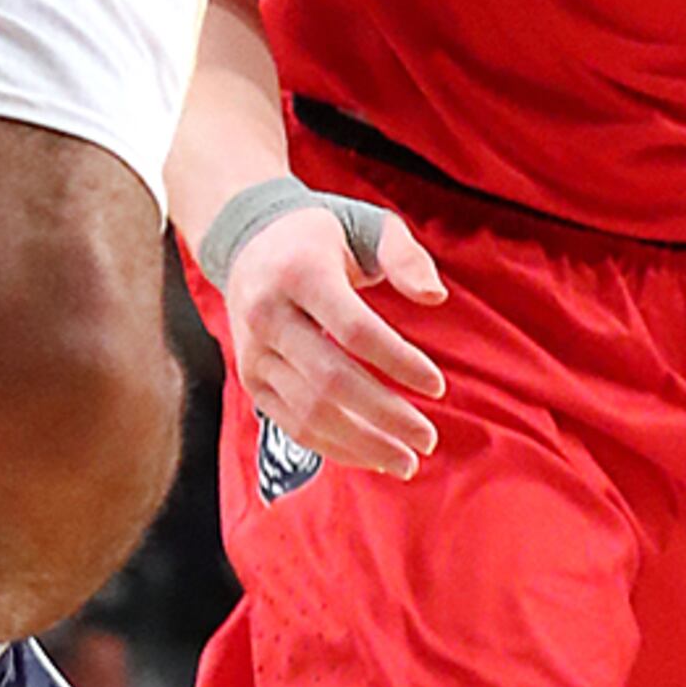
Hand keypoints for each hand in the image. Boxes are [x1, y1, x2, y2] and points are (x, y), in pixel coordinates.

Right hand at [215, 197, 447, 480]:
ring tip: (407, 461)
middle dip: (385, 416)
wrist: (247, 241)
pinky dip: (334, 448)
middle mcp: (268, 315)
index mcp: (299, 272)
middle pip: (331, 380)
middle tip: (429, 439)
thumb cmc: (321, 237)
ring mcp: (254, 352)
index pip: (354, 329)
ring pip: (309, 412)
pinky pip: (292, 425)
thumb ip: (405, 255)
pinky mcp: (250, 379)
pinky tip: (372, 457)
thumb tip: (435, 298)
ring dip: (363, 443)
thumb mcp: (367, 225)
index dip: (399, 362)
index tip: (438, 386)